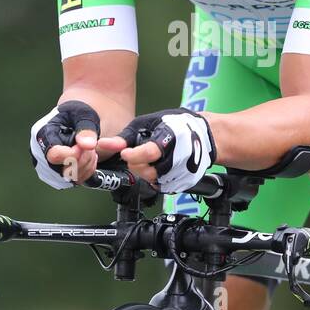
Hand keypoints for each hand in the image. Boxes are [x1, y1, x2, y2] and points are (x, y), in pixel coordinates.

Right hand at [29, 101, 109, 188]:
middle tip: (92, 147)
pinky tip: (89, 158)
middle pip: (63, 170)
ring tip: (90, 150)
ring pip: (70, 179)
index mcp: (41, 134)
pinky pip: (74, 181)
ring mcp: (47, 168)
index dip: (74, 154)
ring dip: (87, 165)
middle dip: (83, 159)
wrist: (75, 119)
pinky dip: (86, 171)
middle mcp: (39, 154)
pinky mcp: (57, 176)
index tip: (85, 146)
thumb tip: (87, 145)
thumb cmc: (77, 114)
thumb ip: (86, 129)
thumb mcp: (84, 115)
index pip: (54, 155)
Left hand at [98, 108, 216, 192]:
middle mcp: (180, 157)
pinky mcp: (185, 182)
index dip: (134, 155)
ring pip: (153, 181)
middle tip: (137, 154)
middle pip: (148, 171)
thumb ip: (126, 136)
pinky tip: (160, 166)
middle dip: (137, 164)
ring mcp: (184, 172)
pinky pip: (163, 186)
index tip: (126, 153)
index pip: (149, 152)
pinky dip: (156, 178)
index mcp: (172, 137)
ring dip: (145, 171)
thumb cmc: (175, 124)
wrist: (206, 135)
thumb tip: (103, 145)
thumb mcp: (149, 122)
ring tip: (151, 159)